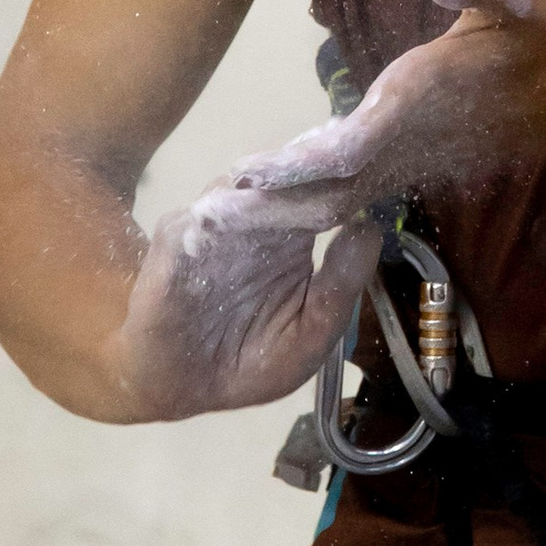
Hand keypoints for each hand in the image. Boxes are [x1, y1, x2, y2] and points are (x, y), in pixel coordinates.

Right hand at [114, 186, 380, 420]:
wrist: (179, 385)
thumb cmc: (249, 363)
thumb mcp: (311, 335)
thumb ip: (341, 286)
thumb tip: (369, 228)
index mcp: (294, 236)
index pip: (323, 193)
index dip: (345, 181)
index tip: (370, 166)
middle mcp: (255, 220)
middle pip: (285, 180)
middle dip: (310, 172)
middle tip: (336, 160)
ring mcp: (214, 223)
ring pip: (242, 187)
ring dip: (266, 185)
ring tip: (293, 177)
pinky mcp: (175, 237)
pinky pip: (199, 216)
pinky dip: (219, 213)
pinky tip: (242, 214)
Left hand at [226, 0, 545, 232]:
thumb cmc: (537, 37)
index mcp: (414, 103)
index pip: (346, 146)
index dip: (296, 164)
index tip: (245, 177)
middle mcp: (403, 142)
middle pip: (326, 187)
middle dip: (270, 203)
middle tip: (206, 215)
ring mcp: (404, 160)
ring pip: (333, 197)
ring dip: (279, 208)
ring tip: (218, 215)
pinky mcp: (403, 164)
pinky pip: (347, 193)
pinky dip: (304, 202)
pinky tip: (263, 202)